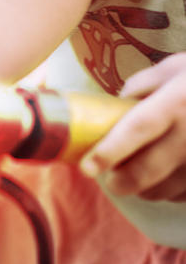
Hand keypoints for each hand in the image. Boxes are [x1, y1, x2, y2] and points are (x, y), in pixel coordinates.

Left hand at [81, 53, 185, 201]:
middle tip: (110, 181)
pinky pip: (184, 195)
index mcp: (178, 101)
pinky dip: (171, 192)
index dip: (110, 150)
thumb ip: (144, 84)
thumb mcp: (178, 68)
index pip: (139, 128)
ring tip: (140, 177)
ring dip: (145, 189)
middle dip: (121, 182)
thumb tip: (118, 104)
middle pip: (147, 169)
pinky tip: (169, 178)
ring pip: (165, 189)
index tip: (88, 167)